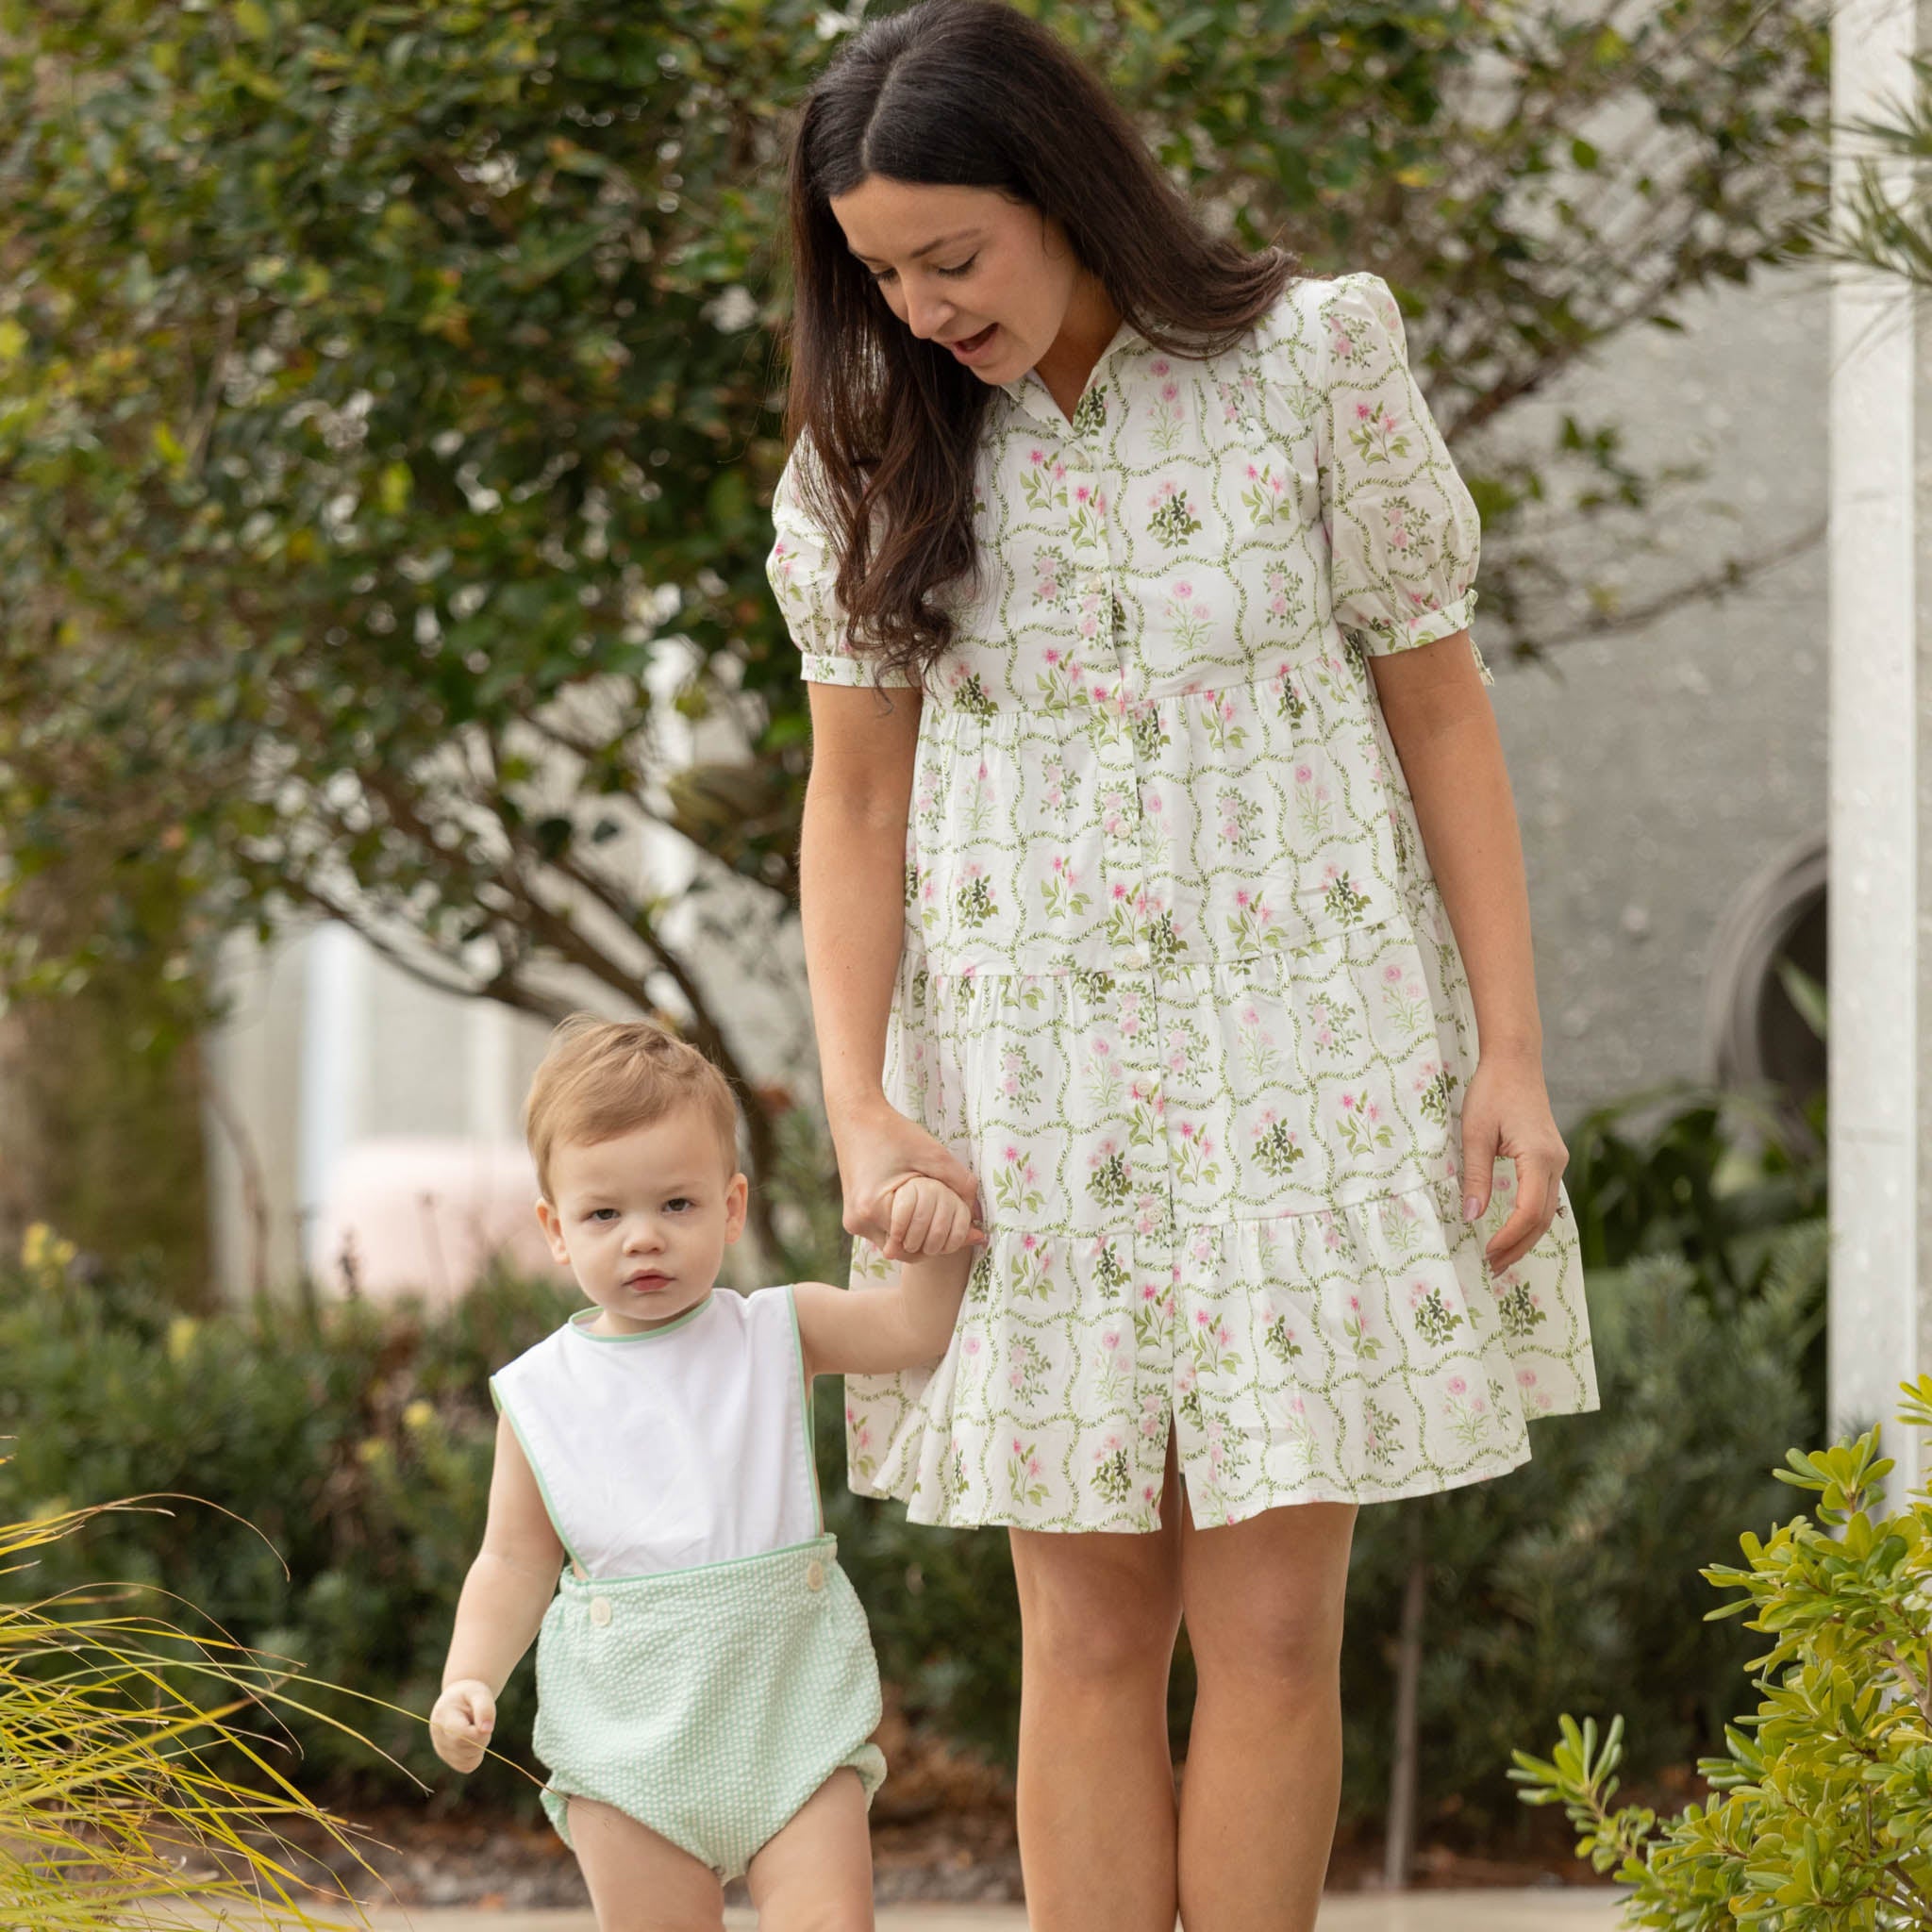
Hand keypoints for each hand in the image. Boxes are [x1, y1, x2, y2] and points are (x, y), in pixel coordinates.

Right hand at [429, 1679, 495, 1772]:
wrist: (458, 1699)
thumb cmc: (470, 1695)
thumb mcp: (479, 1694)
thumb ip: (484, 1709)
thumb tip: (487, 1730)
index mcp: (443, 1717)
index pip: (461, 1736)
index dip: (479, 1732)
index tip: (483, 1722)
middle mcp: (438, 1737)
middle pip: (466, 1749)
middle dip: (481, 1738)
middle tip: (480, 1723)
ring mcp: (441, 1750)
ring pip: (468, 1761)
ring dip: (479, 1747)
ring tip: (474, 1730)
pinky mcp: (448, 1758)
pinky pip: (467, 1766)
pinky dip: (476, 1756)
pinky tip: (473, 1741)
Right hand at [832, 1095, 983, 1262]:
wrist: (856, 1116)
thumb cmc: (893, 1132)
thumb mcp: (934, 1154)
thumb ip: (961, 1184)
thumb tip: (979, 1216)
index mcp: (874, 1209)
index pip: (917, 1245)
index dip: (945, 1240)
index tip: (968, 1232)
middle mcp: (859, 1222)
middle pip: (906, 1253)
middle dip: (934, 1243)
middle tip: (958, 1228)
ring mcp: (854, 1222)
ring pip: (897, 1246)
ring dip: (919, 1237)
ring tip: (941, 1218)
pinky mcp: (854, 1216)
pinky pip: (887, 1234)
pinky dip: (906, 1228)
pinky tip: (922, 1212)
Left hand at [1459, 1050, 1567, 1272]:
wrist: (1515, 1062)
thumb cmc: (1492, 1092)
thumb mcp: (1475, 1134)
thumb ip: (1476, 1177)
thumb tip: (1471, 1217)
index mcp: (1539, 1158)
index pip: (1528, 1212)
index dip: (1508, 1238)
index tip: (1486, 1252)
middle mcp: (1555, 1163)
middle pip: (1542, 1219)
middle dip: (1518, 1246)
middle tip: (1491, 1267)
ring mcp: (1557, 1162)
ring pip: (1547, 1212)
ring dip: (1525, 1237)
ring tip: (1500, 1258)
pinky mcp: (1551, 1159)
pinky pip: (1545, 1199)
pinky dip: (1531, 1221)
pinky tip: (1513, 1232)